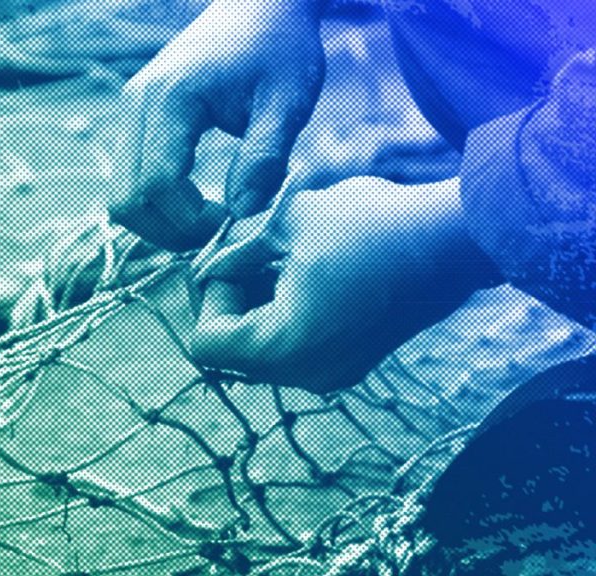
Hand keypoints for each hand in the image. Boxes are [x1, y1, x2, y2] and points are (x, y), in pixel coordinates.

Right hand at [108, 0, 326, 250]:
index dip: (191, 220)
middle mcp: (137, 103)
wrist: (258, 4)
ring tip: (207, 219)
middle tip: (216, 232)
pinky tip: (195, 201)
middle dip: (168, 231)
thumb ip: (265, 158)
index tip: (232, 223)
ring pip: (120, 194)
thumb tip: (242, 213)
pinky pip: (129, 177)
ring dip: (159, 221)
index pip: (159, 184)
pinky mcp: (135, 117)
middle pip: (126, 199)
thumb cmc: (278, 47)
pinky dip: (156, 202)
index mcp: (172, 98)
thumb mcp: (288, 102)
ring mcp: (130, 110)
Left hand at [191, 177, 501, 392]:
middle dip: (231, 299)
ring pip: (264, 349)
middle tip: (248, 252)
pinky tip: (304, 271)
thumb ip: (234, 252)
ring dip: (259, 304)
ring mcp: (333, 373)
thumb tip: (209, 264)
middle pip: (233, 351)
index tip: (232, 259)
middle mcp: (305, 375)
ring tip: (279, 256)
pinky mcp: (353, 361)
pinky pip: (298, 347)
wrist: (454, 238)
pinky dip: (287, 313)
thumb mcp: (284, 225)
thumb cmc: (368, 227)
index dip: (208, 297)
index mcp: (282, 348)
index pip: (205, 342)